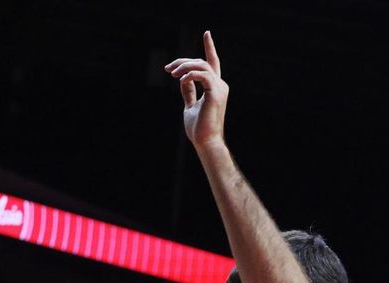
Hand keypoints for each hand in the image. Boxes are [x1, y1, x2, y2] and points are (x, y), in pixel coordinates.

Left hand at [164, 32, 227, 150]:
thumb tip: (182, 79)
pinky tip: (180, 79)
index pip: (212, 63)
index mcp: (215, 88)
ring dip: (184, 66)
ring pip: (201, 66)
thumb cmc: (199, 129)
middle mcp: (220, 85)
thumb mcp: (190, 106)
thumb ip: (188, 92)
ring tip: (171, 73)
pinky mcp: (216, 94)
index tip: (207, 33)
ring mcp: (219, 89)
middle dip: (183, 61)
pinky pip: (202, 75)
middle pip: (201, 62)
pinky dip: (190, 75)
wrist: (205, 142)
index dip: (210, 47)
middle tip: (168, 68)